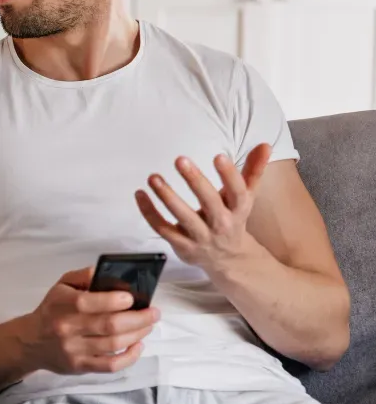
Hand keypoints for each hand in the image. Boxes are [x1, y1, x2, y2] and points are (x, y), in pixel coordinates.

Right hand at [17, 267, 159, 374]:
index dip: (114, 300)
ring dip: (137, 334)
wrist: (32, 340)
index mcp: (62, 304)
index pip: (89, 302)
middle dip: (137, 318)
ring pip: (113, 344)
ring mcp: (74, 349)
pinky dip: (129, 357)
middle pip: (109, 325)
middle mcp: (67, 327)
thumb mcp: (61, 285)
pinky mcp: (80, 366)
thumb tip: (107, 272)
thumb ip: (83, 276)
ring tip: (148, 325)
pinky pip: (110, 365)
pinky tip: (138, 346)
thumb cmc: (52, 310)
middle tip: (153, 313)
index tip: (132, 298)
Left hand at [136, 143, 271, 274]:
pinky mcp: (181, 245)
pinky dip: (149, 212)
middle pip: (210, 203)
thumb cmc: (233, 218)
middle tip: (180, 160)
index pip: (238, 192)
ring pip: (182, 217)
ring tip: (153, 177)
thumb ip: (253, 170)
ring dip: (167, 197)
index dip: (230, 176)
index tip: (218, 156)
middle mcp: (221, 224)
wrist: (227, 259)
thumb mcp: (245, 196)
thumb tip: (265, 144)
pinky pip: (162, 228)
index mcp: (239, 209)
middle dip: (195, 181)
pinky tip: (140, 194)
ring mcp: (200, 237)